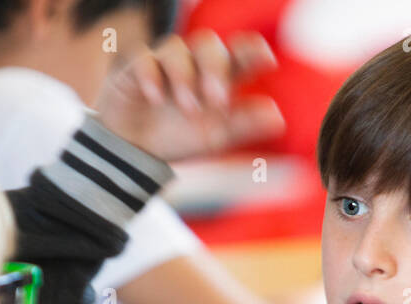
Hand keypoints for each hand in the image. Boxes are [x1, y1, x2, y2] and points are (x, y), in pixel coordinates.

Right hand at [95, 29, 284, 162]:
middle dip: (215, 68)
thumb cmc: (180, 136)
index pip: (239, 53)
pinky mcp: (132, 66)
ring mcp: (161, 62)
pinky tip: (156, 98)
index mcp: (217, 76)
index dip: (253, 50)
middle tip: (219, 100)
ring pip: (176, 49)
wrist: (133, 151)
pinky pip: (142, 58)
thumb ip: (244, 124)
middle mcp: (192, 63)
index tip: (267, 59)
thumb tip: (278, 117)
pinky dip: (150, 76)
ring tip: (189, 108)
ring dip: (184, 76)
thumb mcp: (216, 136)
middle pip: (208, 45)